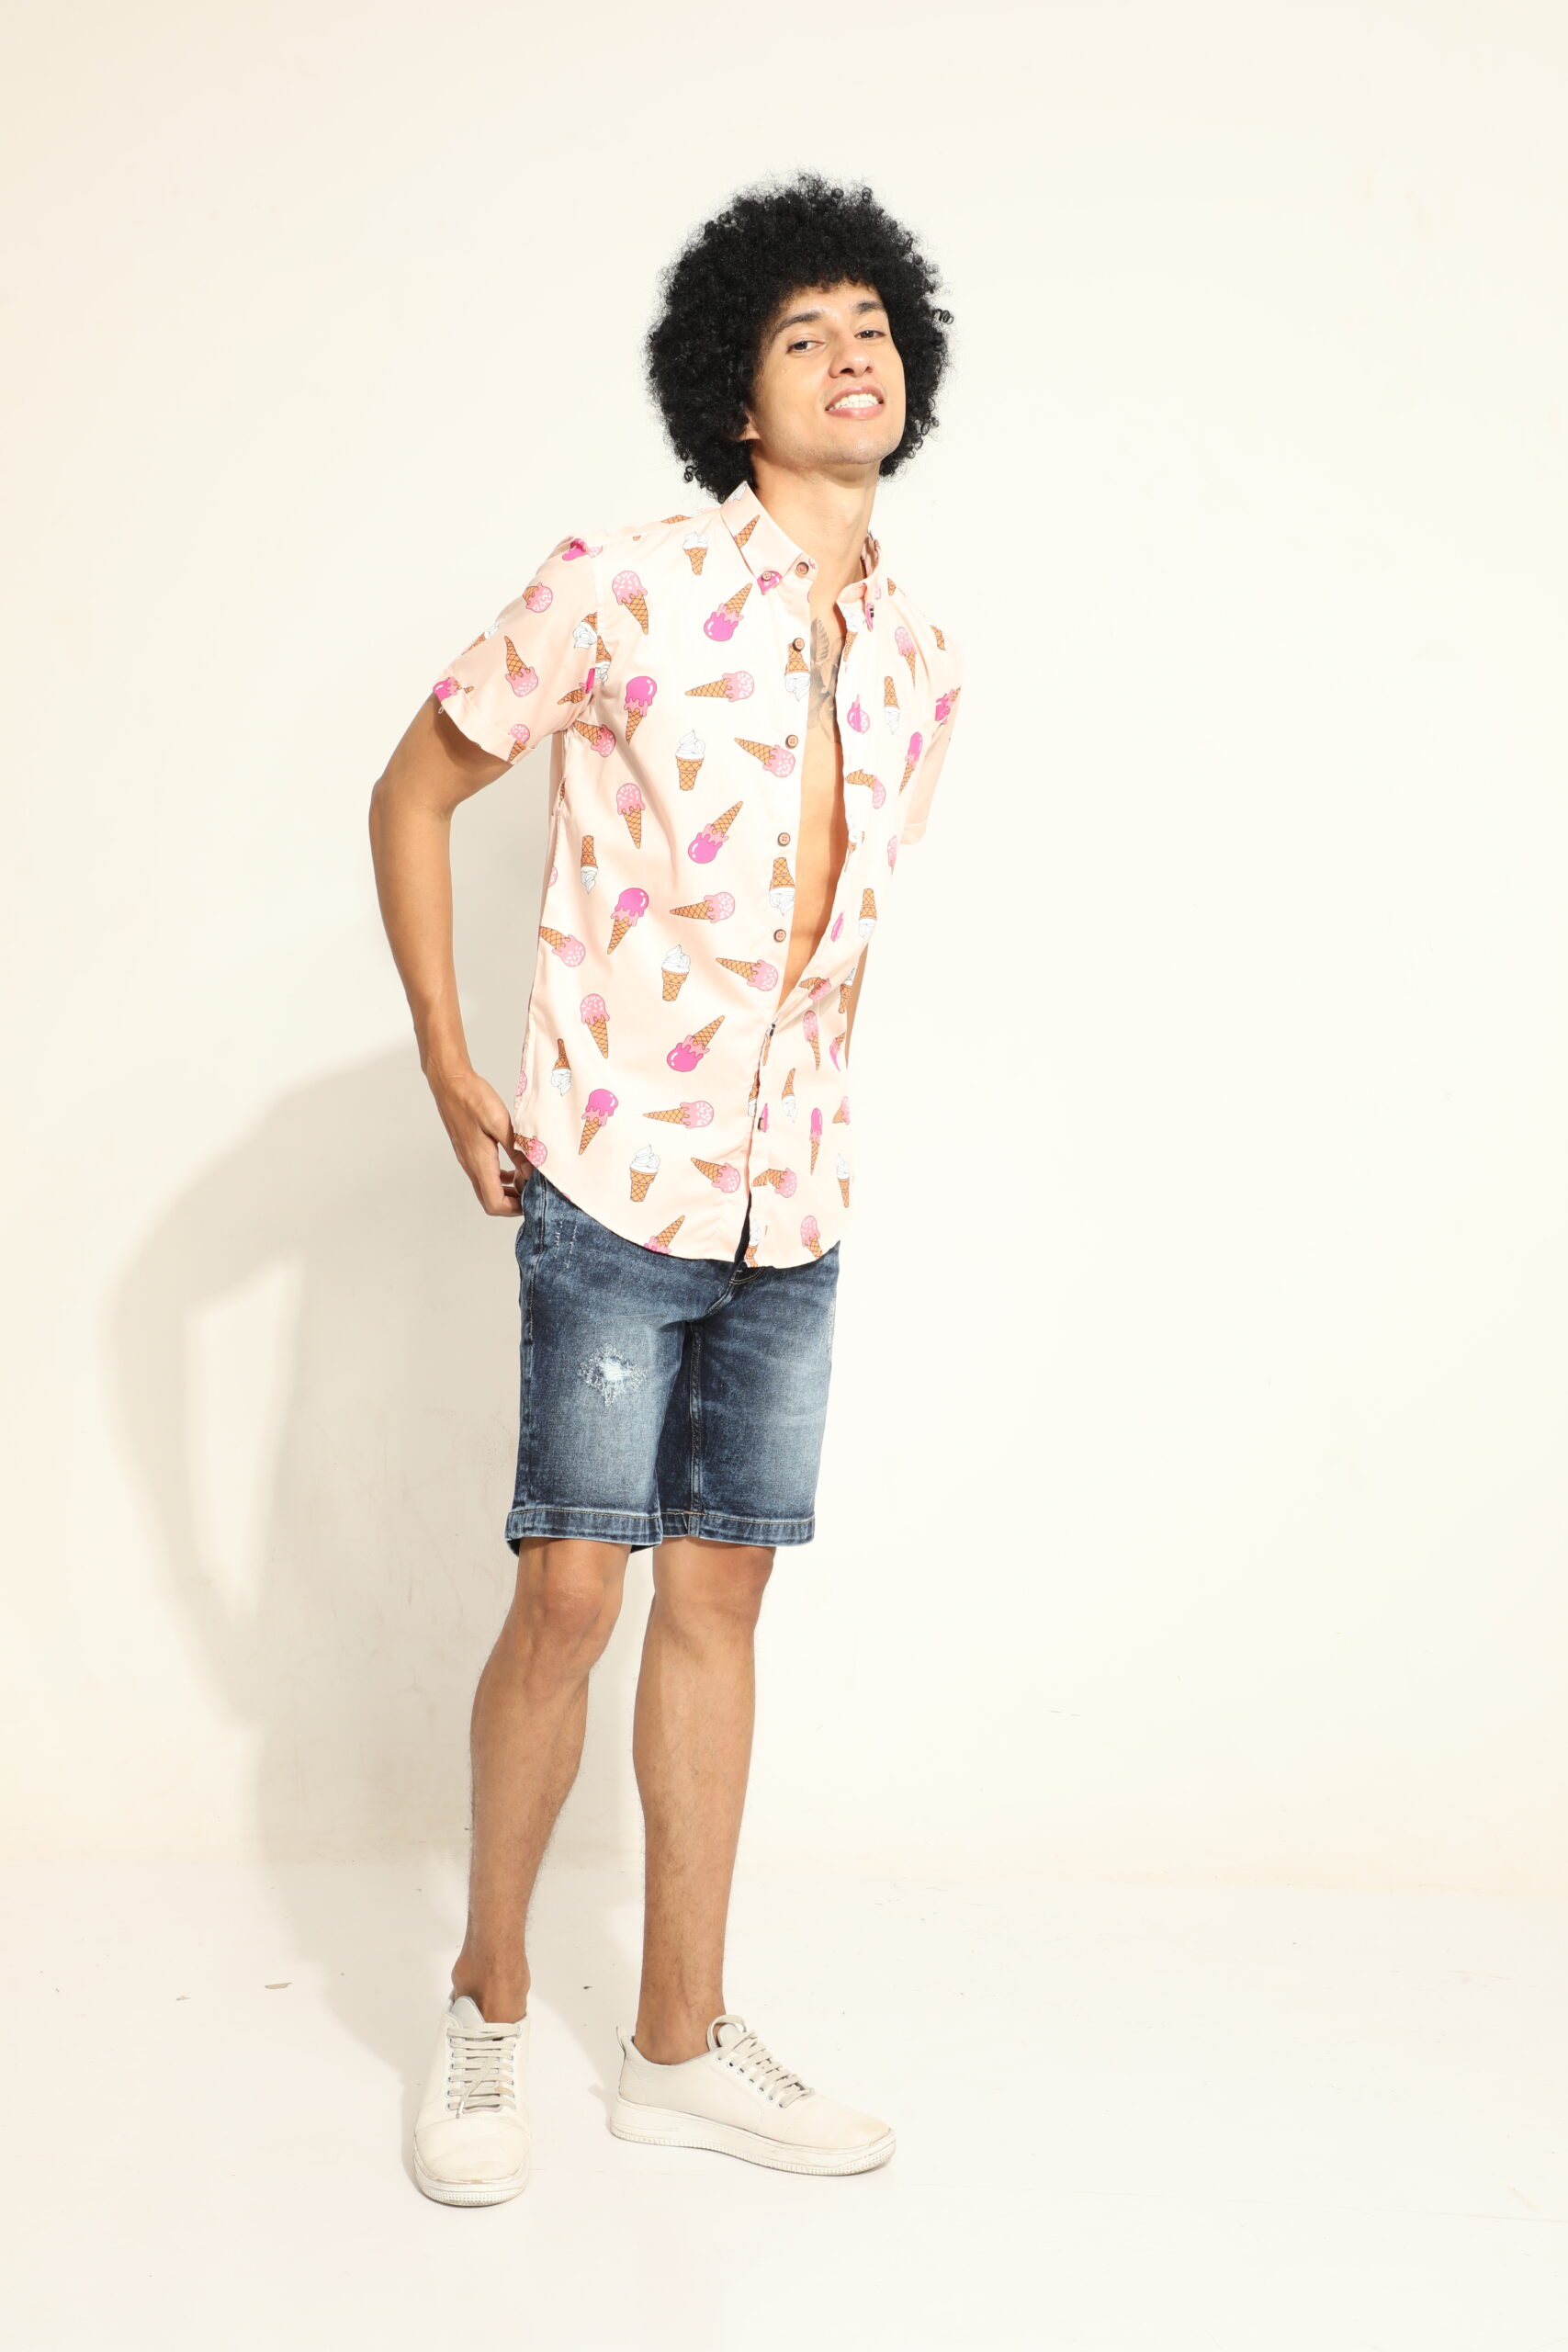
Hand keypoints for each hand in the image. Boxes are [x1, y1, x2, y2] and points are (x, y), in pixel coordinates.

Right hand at [428, 1061, 525, 1215]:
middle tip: (532, 1189)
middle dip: (513, 1203)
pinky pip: (485, 1175)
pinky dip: (501, 1178)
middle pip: (490, 1201)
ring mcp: (468, 1159)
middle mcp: (471, 1166)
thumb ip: (516, 1150)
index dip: (514, 1208)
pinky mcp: (469, 1151)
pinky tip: (513, 1166)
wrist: (450, 1083)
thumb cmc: (473, 1098)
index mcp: (479, 1162)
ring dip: (507, 1190)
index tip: (531, 1195)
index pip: (494, 1203)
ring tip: (526, 1177)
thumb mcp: (500, 1123)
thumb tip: (531, 1171)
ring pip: (487, 1189)